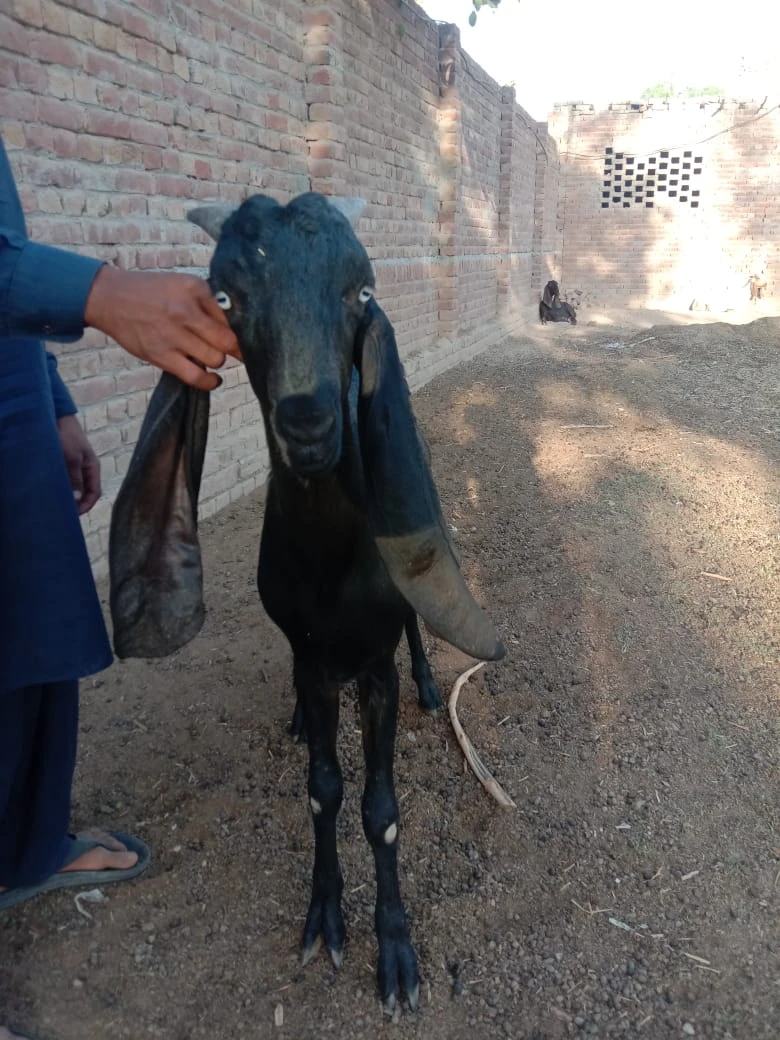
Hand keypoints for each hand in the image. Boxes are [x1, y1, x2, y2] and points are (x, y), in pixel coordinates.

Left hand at [57, 414, 100, 514]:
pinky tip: (56, 491)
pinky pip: (69, 479)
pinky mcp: (68, 462)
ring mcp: (78, 465)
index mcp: (93, 467)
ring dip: (71, 496)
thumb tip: (77, 498)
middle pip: (87, 491)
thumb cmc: (68, 437)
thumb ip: (75, 478)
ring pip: (78, 486)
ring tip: (61, 504)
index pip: (95, 492)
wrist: (59, 418)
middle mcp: (87, 468)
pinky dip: (65, 487)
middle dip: (79, 504)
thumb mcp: (72, 458)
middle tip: (67, 513)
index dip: (87, 505)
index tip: (76, 514)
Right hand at [84, 266, 241, 391]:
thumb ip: (209, 301)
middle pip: (228, 340)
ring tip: (213, 356)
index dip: (243, 329)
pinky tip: (214, 378)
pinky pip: (196, 376)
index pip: (231, 315)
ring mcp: (174, 336)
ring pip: (215, 359)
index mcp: (195, 289)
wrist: (111, 298)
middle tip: (237, 351)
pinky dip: (210, 381)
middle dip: (236, 349)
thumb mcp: (183, 284)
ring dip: (218, 360)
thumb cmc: (152, 292)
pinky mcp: (162, 356)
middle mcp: (186, 311)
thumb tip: (236, 324)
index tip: (249, 336)